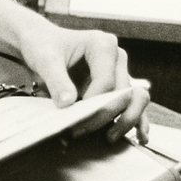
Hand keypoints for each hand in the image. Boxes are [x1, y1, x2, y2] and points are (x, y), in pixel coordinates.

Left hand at [15, 20, 149, 143]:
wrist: (41, 42)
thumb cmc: (43, 45)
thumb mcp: (45, 60)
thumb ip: (57, 81)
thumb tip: (68, 104)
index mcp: (103, 45)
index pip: (106, 81)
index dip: (92, 103)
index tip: (72, 118)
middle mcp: (117, 58)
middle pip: (122, 93)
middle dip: (103, 115)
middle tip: (79, 131)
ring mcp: (120, 72)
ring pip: (137, 98)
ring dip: (127, 120)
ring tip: (109, 138)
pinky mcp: (117, 86)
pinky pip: (134, 104)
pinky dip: (137, 120)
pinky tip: (140, 138)